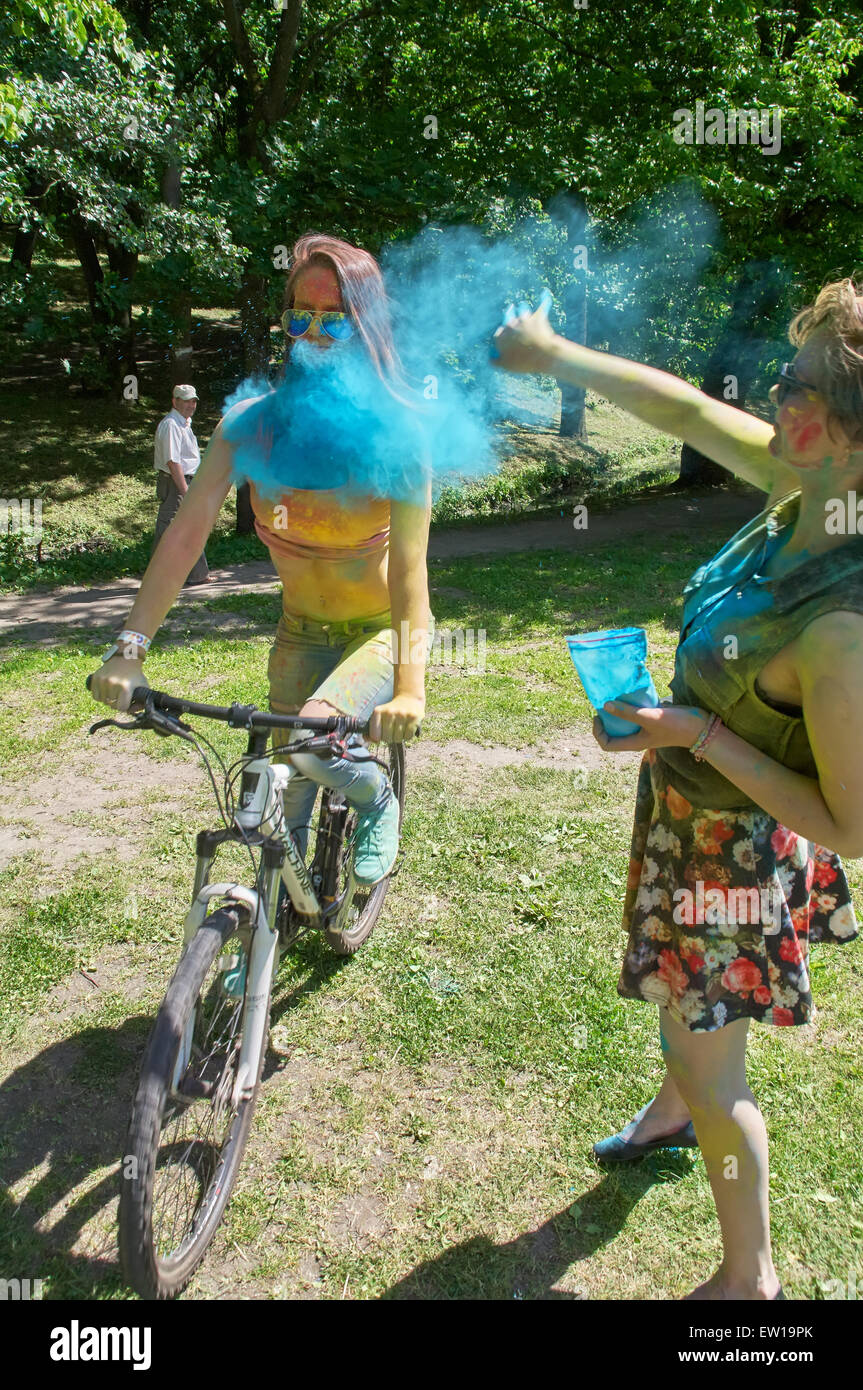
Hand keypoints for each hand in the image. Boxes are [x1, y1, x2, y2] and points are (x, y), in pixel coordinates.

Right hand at [88, 656, 149, 712]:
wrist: (125, 658)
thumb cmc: (135, 675)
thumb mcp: (143, 687)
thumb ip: (141, 702)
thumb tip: (131, 713)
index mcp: (125, 687)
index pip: (121, 708)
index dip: (124, 706)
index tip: (126, 701)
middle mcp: (113, 683)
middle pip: (111, 705)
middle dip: (116, 703)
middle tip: (120, 695)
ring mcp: (103, 680)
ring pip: (102, 701)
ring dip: (108, 700)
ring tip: (114, 692)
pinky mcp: (95, 677)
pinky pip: (95, 696)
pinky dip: (100, 696)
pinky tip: (106, 691)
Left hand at [368, 693, 423, 743]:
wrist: (409, 698)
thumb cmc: (391, 711)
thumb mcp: (379, 716)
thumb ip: (372, 729)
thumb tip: (365, 739)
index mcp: (377, 711)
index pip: (375, 736)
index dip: (379, 738)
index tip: (382, 733)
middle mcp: (389, 712)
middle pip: (387, 738)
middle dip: (390, 738)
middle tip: (393, 730)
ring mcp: (402, 714)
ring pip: (398, 738)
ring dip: (399, 737)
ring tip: (400, 728)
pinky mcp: (413, 717)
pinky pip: (408, 736)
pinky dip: (407, 736)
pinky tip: (407, 727)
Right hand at [491, 291, 556, 373]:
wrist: (543, 357)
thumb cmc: (524, 362)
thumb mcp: (506, 366)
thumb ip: (495, 360)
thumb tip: (490, 355)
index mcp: (501, 336)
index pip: (499, 333)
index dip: (502, 337)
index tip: (506, 339)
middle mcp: (510, 325)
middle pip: (509, 318)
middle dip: (511, 320)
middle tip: (513, 320)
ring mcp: (524, 319)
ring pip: (522, 309)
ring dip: (522, 310)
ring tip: (523, 307)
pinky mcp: (538, 317)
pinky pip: (542, 305)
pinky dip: (544, 299)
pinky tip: (545, 293)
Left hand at [592, 702, 708, 753]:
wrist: (700, 726)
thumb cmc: (675, 725)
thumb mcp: (649, 718)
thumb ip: (628, 712)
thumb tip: (606, 705)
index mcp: (634, 742)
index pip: (608, 745)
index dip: (598, 732)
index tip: (598, 715)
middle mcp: (637, 737)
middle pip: (614, 732)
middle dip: (606, 719)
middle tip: (605, 701)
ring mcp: (645, 728)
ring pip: (625, 721)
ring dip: (618, 710)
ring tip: (615, 695)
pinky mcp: (653, 719)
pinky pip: (636, 713)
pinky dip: (631, 705)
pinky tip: (631, 692)